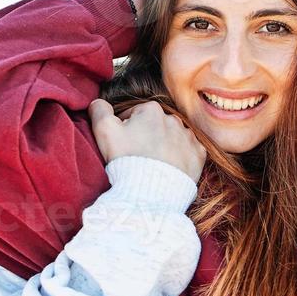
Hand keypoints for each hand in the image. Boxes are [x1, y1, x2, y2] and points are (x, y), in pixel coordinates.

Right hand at [88, 99, 206, 179]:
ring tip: (152, 164)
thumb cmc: (126, 160)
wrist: (151, 193)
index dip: (124, 130)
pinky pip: (188, 152)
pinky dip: (179, 158)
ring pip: (172, 138)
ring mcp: (188, 137)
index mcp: (152, 109)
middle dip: (145, 136)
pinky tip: (168, 168)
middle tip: (136, 156)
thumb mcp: (104, 131)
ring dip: (163, 146)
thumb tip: (98, 102)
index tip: (122, 145)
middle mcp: (174, 119)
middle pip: (154, 125)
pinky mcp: (198, 155)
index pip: (133, 115)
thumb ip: (100, 110)